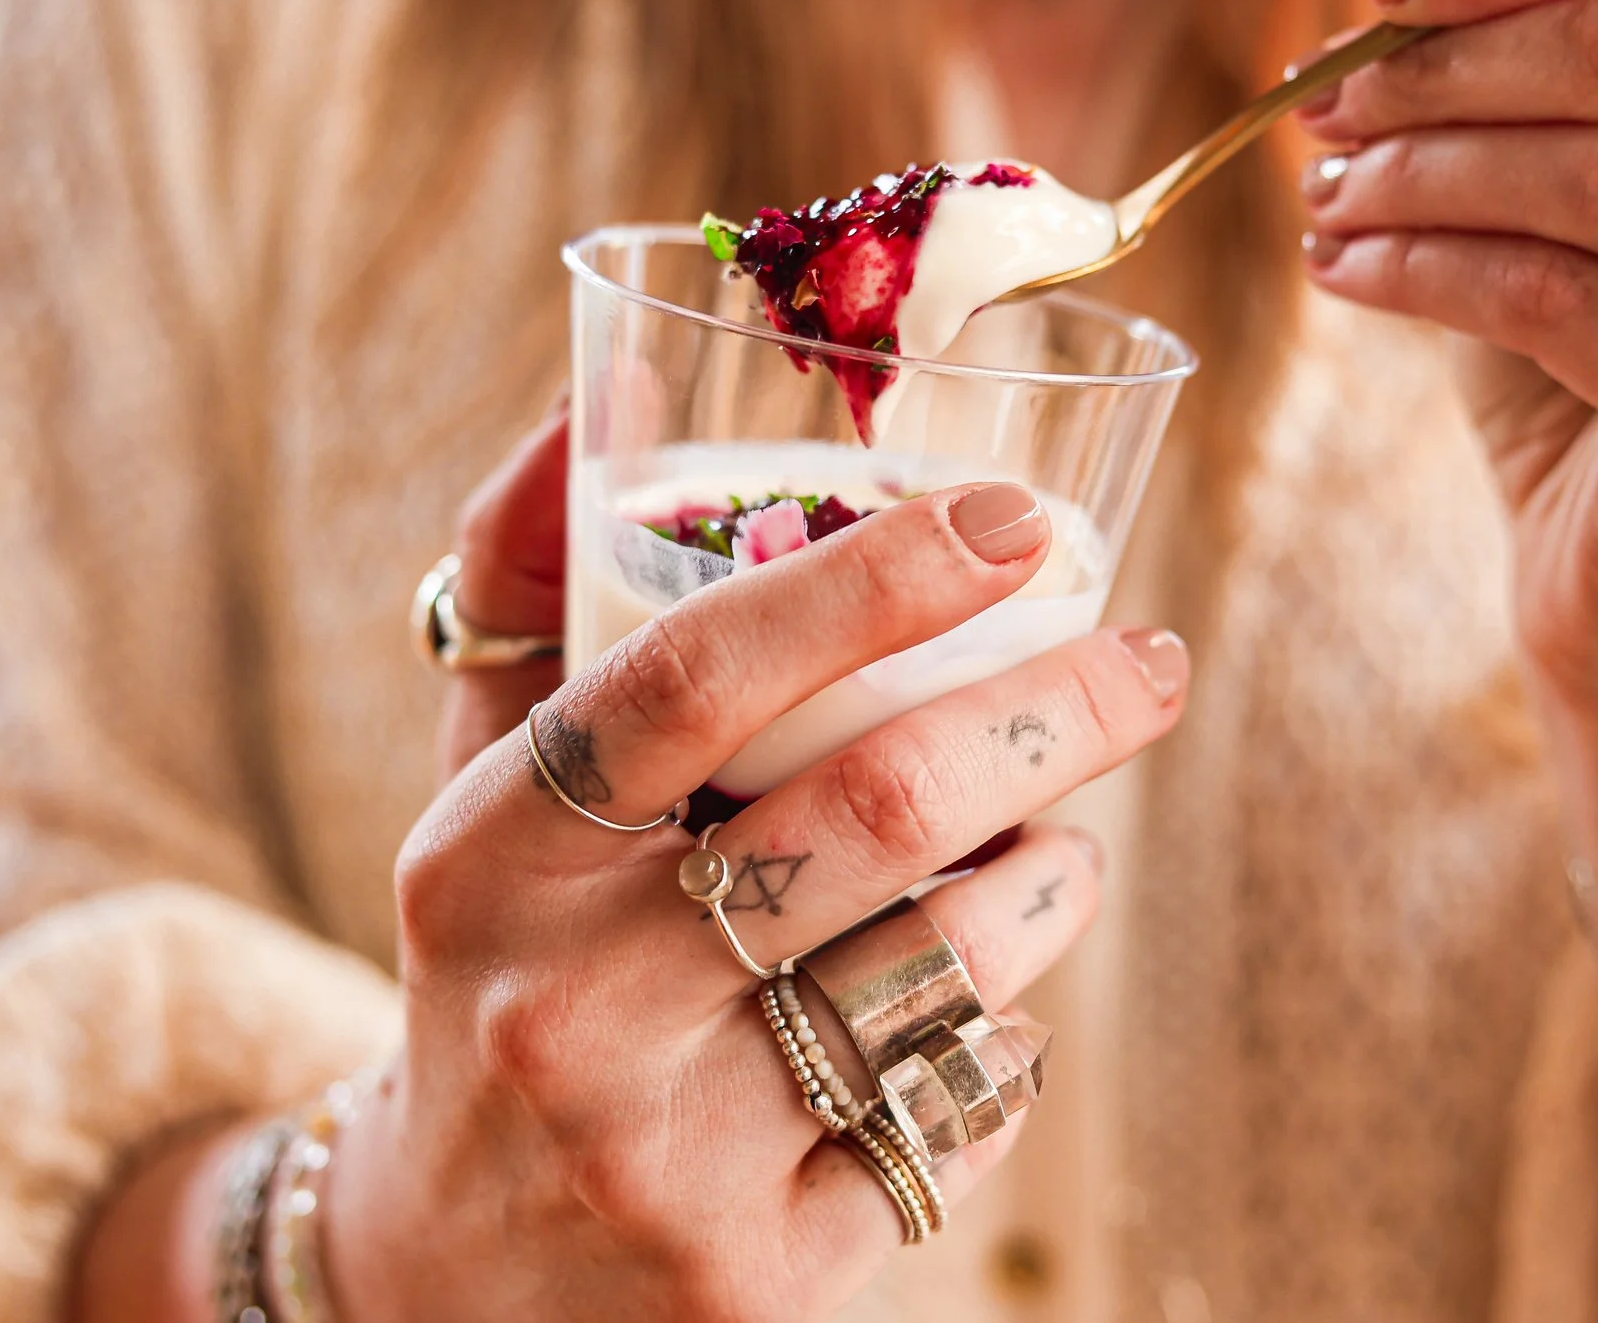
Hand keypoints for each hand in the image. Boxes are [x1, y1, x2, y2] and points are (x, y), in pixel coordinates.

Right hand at [324, 442, 1188, 1321]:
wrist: (449, 1276)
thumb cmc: (502, 971)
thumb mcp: (480, 791)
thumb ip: (536, 578)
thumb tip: (613, 365)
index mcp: (491, 856)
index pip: (688, 676)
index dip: (865, 578)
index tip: (1010, 515)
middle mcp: (569, 1006)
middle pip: (882, 807)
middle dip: (1060, 709)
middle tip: (1149, 661)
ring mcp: (668, 1153)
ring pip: (957, 959)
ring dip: (1055, 874)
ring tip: (1057, 840)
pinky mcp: (765, 1274)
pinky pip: (966, 1107)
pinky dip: (1007, 1032)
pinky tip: (977, 1002)